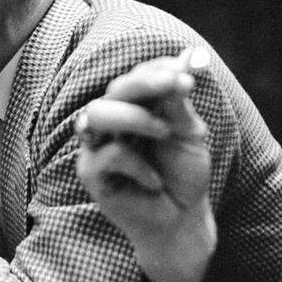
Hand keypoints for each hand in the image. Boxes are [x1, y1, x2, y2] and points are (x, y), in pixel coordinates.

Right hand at [75, 50, 213, 281]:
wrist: (181, 219)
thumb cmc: (182, 174)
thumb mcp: (188, 133)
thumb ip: (178, 101)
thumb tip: (186, 61)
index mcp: (135, 106)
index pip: (139, 76)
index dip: (161, 68)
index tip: (191, 70)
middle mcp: (112, 120)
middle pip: (116, 88)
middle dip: (147, 83)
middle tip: (179, 84)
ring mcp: (97, 145)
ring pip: (97, 113)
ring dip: (135, 117)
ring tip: (165, 132)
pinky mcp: (90, 173)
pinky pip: (108, 155)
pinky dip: (138, 165)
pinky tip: (155, 181)